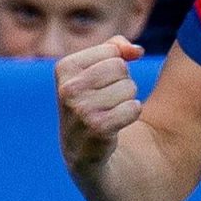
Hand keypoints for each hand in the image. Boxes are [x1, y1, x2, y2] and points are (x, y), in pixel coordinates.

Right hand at [55, 36, 144, 169]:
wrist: (87, 153)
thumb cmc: (96, 104)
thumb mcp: (99, 70)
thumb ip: (117, 48)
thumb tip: (135, 50)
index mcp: (64, 68)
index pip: (112, 51)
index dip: (118, 65)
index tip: (104, 83)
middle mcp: (67, 89)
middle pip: (120, 68)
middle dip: (123, 83)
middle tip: (109, 101)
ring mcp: (80, 111)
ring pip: (129, 87)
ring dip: (128, 101)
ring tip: (110, 114)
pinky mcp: (96, 130)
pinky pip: (133, 108)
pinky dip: (131, 115)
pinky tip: (117, 125)